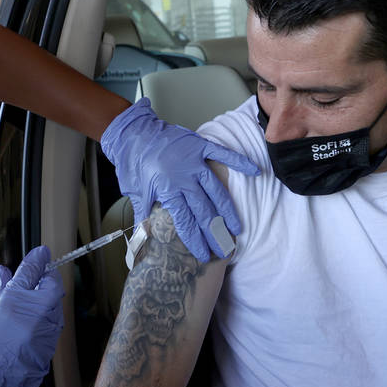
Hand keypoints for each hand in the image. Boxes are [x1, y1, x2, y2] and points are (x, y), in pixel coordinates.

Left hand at [100, 98, 258, 261]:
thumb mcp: (135, 191)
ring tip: (236, 228)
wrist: (132, 132)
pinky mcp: (200, 145)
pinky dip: (239, 162)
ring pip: (216, 190)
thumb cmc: (133, 163)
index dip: (195, 240)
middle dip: (214, 232)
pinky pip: (223, 154)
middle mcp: (185, 178)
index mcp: (168, 191)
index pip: (185, 222)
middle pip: (204, 211)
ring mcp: (195, 161)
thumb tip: (142, 238)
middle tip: (223, 249)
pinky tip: (255, 171)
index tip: (203, 254)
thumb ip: (142, 215)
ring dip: (227, 211)